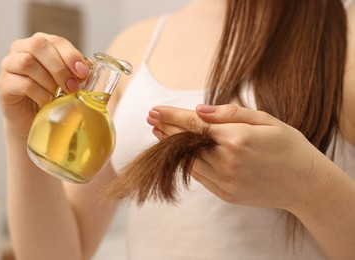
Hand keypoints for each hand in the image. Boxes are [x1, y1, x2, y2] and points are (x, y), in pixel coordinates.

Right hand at [0, 32, 89, 136]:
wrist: (33, 119)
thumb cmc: (52, 96)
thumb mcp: (68, 81)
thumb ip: (77, 72)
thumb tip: (88, 70)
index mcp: (39, 44)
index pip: (56, 41)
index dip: (71, 55)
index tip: (83, 72)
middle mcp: (20, 49)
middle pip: (39, 46)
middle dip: (60, 67)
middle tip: (72, 87)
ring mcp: (8, 65)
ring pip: (28, 63)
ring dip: (49, 81)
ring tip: (58, 95)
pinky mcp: (3, 84)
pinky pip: (23, 83)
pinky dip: (40, 94)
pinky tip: (47, 102)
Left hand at [147, 104, 328, 210]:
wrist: (305, 184)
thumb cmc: (288, 146)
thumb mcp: (266, 120)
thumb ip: (230, 114)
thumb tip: (199, 110)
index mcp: (237, 138)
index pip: (194, 124)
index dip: (172, 116)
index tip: (154, 110)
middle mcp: (227, 161)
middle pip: (187, 143)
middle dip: (167, 129)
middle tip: (151, 119)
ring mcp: (226, 181)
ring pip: (189, 161)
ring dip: (173, 147)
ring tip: (161, 133)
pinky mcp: (226, 194)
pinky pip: (200, 176)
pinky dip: (188, 162)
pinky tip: (183, 152)